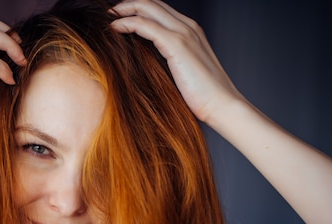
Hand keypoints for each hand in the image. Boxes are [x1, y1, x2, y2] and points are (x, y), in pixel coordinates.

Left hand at [110, 0, 243, 124]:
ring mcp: (184, 33)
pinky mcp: (177, 44)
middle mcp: (188, 27)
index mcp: (191, 32)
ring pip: (147, 8)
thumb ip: (169, 62)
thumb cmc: (204, 97)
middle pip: (153, 3)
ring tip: (108, 18)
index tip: (120, 17)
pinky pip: (145, 25)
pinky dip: (127, 23)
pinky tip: (114, 28)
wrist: (223, 106)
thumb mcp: (184, 73)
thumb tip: (148, 65)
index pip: (161, 10)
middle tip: (110, 12)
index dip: (139, 9)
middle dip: (129, 4)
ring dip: (125, 9)